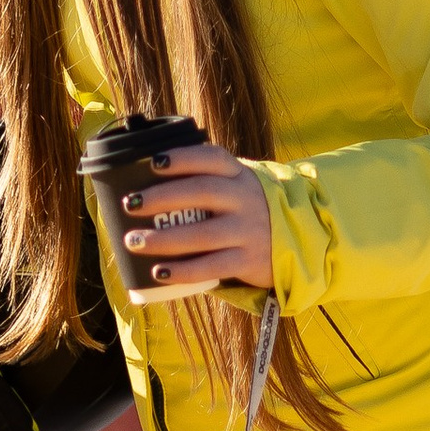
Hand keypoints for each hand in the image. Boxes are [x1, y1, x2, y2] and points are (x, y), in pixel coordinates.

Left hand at [118, 136, 276, 295]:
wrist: (298, 242)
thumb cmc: (245, 211)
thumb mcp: (236, 188)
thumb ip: (204, 181)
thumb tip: (140, 181)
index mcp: (239, 175)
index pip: (213, 158)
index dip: (183, 158)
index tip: (153, 163)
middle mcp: (246, 199)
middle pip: (203, 192)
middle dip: (163, 197)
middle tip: (131, 204)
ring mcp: (249, 230)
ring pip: (204, 234)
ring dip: (165, 239)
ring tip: (134, 241)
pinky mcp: (249, 260)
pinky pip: (212, 267)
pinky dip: (183, 271)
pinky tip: (158, 272)